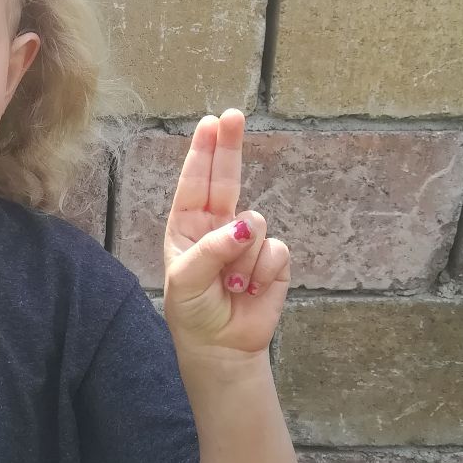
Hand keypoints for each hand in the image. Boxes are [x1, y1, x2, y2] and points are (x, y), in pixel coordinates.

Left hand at [162, 109, 289, 362]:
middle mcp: (218, 226)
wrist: (222, 347)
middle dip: (230, 147)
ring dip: (243, 257)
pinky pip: (275, 250)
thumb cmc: (193, 311)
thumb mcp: (186, 280)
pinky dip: (263, 272)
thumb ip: (211, 249)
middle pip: (227, 179)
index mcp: (188, 226)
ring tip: (232, 284)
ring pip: (256, 224)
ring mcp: (247, 241)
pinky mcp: (273, 260)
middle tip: (233, 115)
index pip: (196, 183)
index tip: (211, 123)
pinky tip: (252, 289)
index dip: (205, 152)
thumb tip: (245, 224)